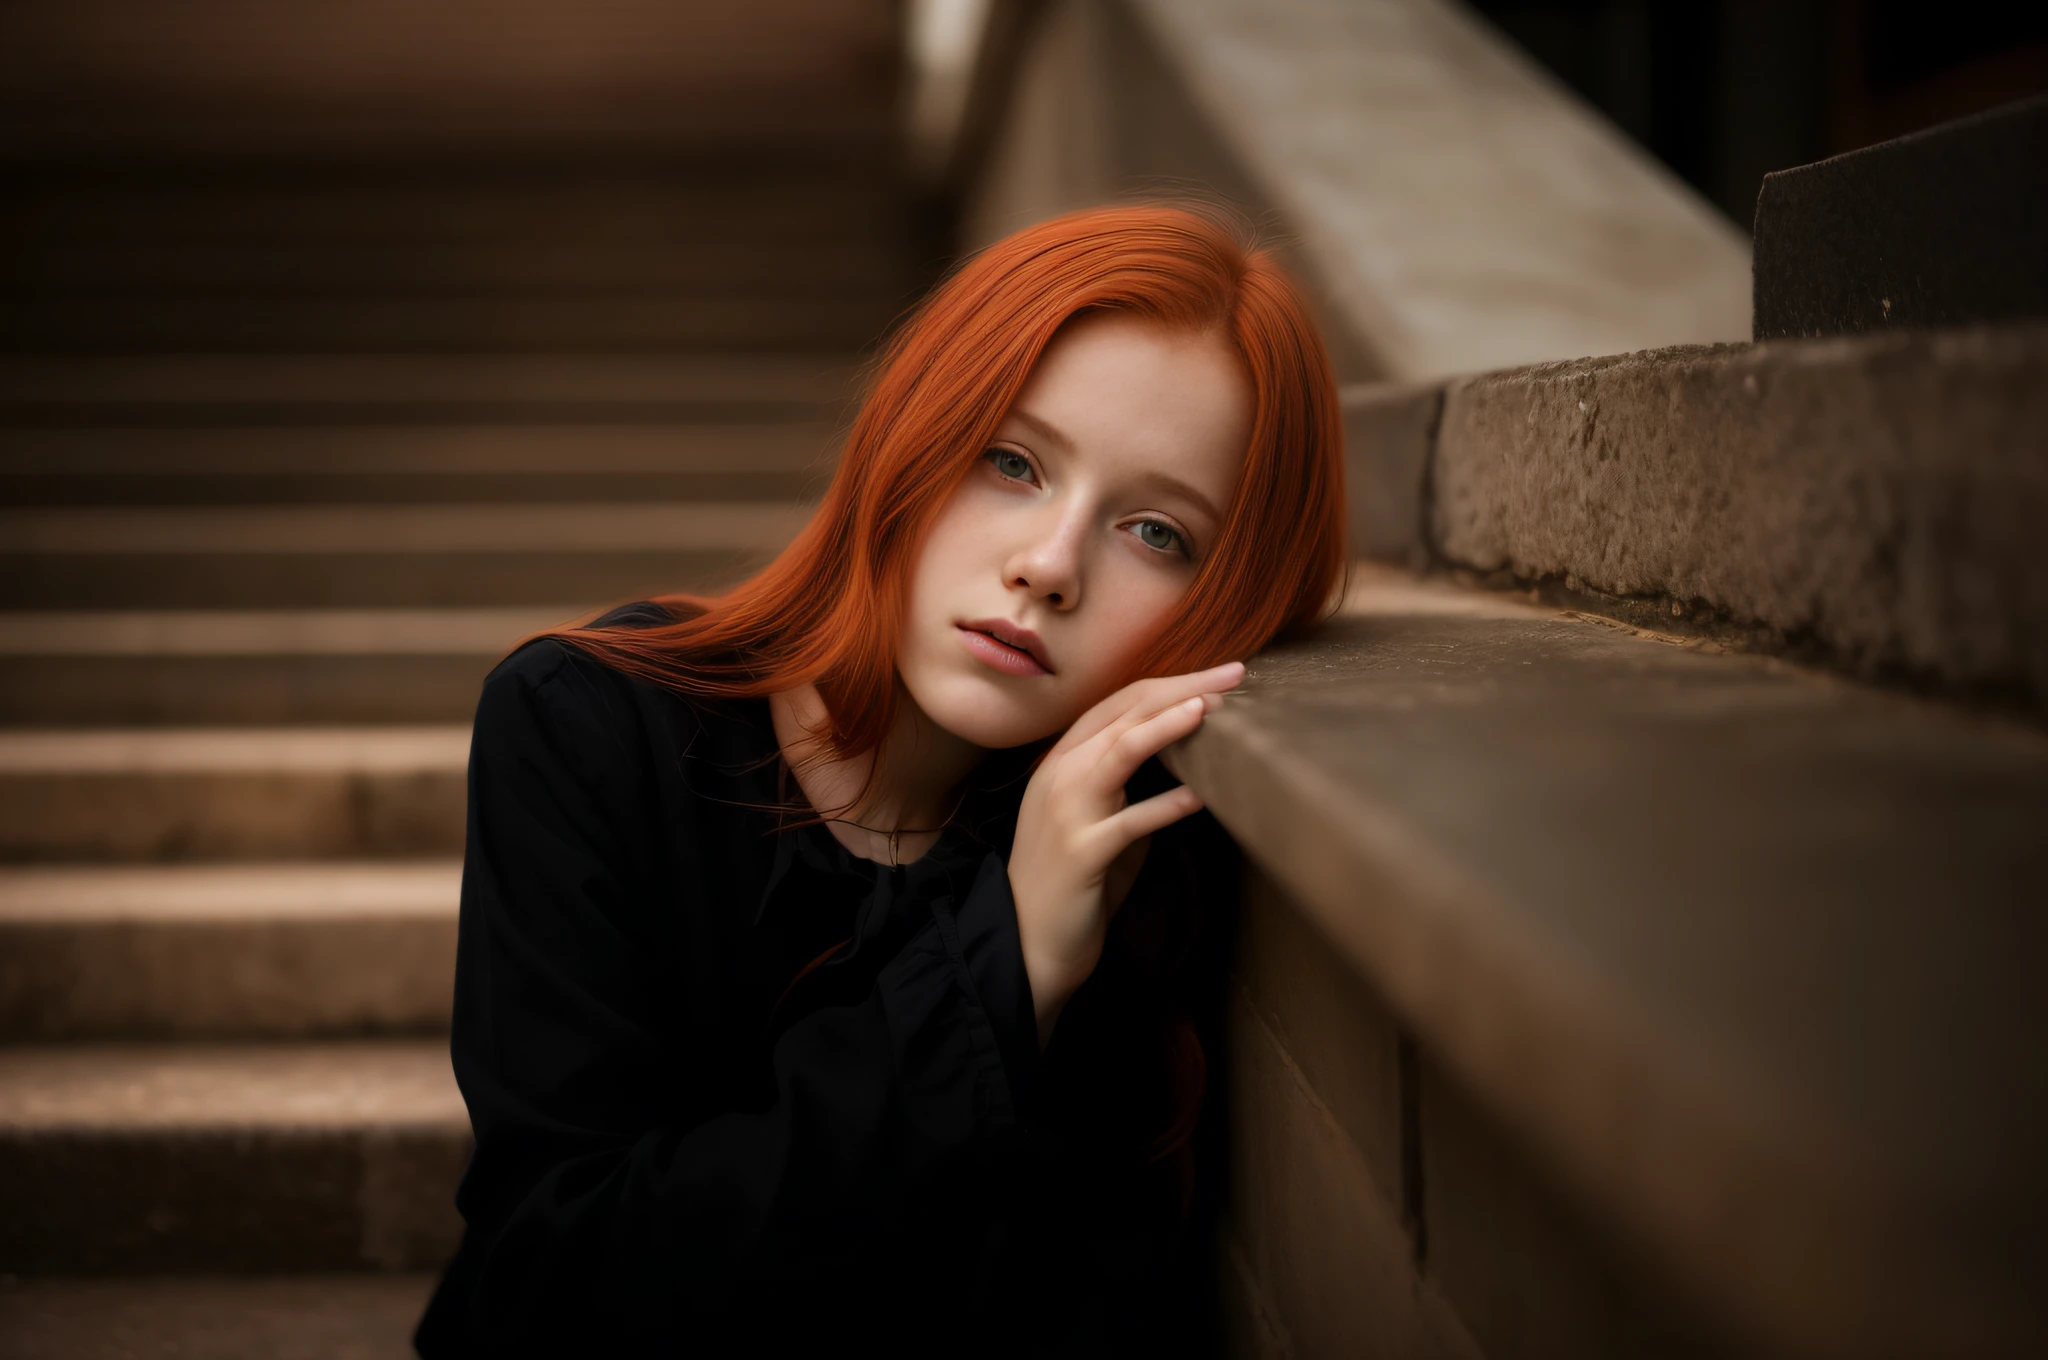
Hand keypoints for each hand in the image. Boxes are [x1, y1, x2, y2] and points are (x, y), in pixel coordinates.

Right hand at [1008, 661, 1244, 1047]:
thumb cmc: (1072, 881)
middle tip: (1235, 673)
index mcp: (1063, 761)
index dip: (1172, 682)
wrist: (1028, 942)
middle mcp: (1060, 775)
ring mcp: (1067, 812)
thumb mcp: (1097, 819)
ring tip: (1211, 708)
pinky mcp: (1081, 854)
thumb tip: (1185, 762)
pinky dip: (1166, 806)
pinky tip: (1200, 796)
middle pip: (1125, 713)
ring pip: (1120, 751)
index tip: (1220, 673)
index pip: (1120, 703)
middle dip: (1183, 688)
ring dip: (1168, 725)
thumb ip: (1129, 786)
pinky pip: (1130, 822)